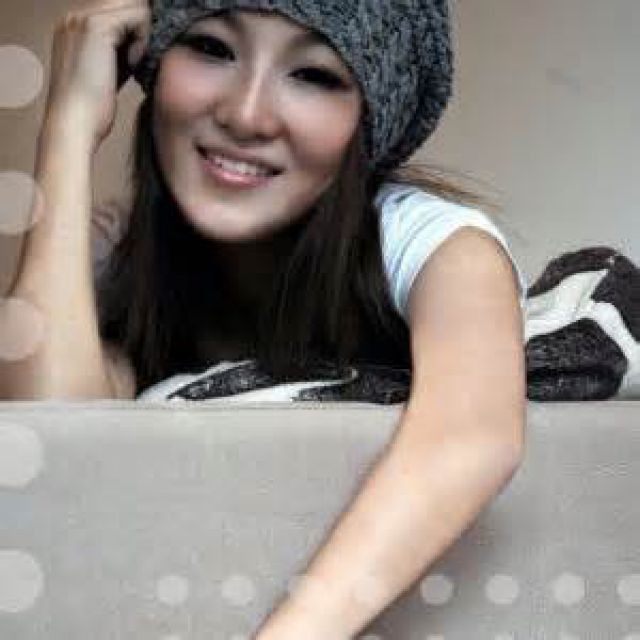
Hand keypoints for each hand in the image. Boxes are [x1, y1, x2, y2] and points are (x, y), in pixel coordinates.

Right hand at [42, 0, 149, 153]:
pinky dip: (142, 39)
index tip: (137, 62)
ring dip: (143, 34)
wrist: (75, 123)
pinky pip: (136, 16)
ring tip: (135, 63)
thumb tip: (143, 46)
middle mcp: (74, 18)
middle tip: (139, 62)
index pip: (118, 13)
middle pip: (125, 5)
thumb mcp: (109, 74)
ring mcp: (83, 18)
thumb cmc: (91, 110)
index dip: (135, 34)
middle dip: (141, 30)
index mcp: (75, 28)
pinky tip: (134, 63)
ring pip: (133, 6)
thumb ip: (122, 54)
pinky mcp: (96, 26)